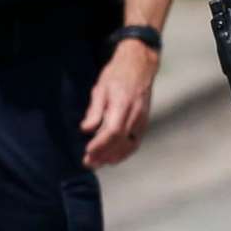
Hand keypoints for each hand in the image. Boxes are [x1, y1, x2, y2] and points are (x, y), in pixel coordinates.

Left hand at [80, 41, 157, 167]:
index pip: (113, 131)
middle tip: (88, 163)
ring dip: (113, 157)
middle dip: (104, 155)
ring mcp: (142, 120)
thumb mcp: (100, 88)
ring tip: (98, 163)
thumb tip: (86, 129)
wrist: (139, 66)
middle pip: (121, 142)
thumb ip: (94, 110)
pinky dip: (124, 153)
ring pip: (130, 145)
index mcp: (123, 103)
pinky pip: (135, 143)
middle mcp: (135, 114)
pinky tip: (112, 157)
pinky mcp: (144, 123)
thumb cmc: (117, 75)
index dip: (100, 144)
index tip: (87, 152)